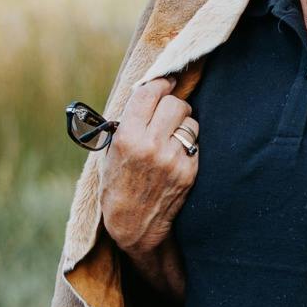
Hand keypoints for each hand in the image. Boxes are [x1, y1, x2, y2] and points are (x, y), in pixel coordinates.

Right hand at [99, 76, 198, 262]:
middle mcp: (151, 146)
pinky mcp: (189, 170)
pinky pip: (195, 142)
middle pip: (175, 103)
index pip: (149, 94)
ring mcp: (173, 159)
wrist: (133, 224)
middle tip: (168, 112)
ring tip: (171, 136)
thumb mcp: (111, 153)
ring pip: (190, 121)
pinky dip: (188, 144)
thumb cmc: (117, 185)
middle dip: (172, 104)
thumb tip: (148, 94)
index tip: (165, 82)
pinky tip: (176, 154)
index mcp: (127, 138)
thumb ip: (128, 123)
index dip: (159, 83)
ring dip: (182, 124)